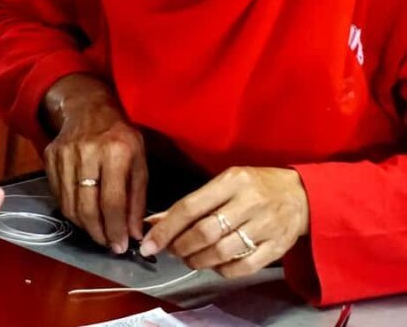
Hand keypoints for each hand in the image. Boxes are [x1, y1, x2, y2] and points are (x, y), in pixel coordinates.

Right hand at [43, 74, 147, 253]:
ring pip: (70, 205)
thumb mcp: (140, 162)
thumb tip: (134, 235)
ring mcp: (65, 154)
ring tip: (97, 232)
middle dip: (98, 233)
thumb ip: (137, 199)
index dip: (116, 229)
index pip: (113, 201)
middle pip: (88, 207)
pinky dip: (71, 210)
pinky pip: (58, 195)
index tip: (121, 247)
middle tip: (107, 244)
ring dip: (84, 226)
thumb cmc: (120, 137)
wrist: (88, 109)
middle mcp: (88, 152)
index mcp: (116, 151)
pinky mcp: (49, 156)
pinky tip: (83, 214)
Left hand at [141, 166, 308, 277]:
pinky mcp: (277, 247)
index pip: (190, 207)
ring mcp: (265, 226)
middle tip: (172, 250)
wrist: (303, 195)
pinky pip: (243, 267)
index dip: (166, 228)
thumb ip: (192, 203)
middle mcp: (248, 202)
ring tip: (189, 258)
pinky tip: (214, 265)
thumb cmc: (255, 186)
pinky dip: (222, 270)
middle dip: (180, 246)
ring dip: (197, 260)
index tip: (150, 243)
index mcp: (232, 181)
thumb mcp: (224, 183)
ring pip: (221, 252)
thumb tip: (156, 222)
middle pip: (204, 232)